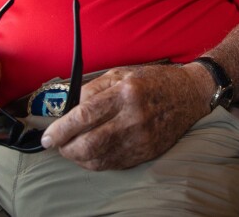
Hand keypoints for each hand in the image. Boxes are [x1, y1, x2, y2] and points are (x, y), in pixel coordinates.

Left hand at [41, 64, 207, 170]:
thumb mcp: (122, 73)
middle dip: (65, 148)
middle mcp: (134, 117)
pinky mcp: (147, 152)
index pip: (84, 116)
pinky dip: (95, 162)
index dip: (60, 130)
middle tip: (57, 144)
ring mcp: (142, 138)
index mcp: (125, 93)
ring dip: (78, 158)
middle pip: (88, 143)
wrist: (190, 94)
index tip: (47, 137)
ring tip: (72, 149)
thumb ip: (93, 89)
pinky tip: (90, 154)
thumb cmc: (154, 80)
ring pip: (98, 159)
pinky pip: (113, 164)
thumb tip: (69, 109)